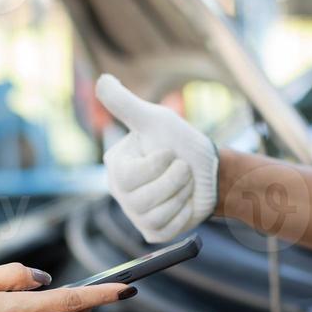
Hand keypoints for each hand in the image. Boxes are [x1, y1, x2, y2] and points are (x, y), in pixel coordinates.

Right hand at [96, 74, 218, 242]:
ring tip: (185, 183)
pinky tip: (184, 203)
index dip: (158, 165)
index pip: (129, 177)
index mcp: (116, 167)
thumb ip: (126, 104)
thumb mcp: (156, 119)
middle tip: (183, 168)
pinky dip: (182, 215)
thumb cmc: (182, 142)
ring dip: (180, 195)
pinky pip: (165, 229)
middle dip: (175, 180)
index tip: (170, 152)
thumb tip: (101, 80)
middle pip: (141, 200)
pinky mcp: (153, 231)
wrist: (210, 170)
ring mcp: (136, 214)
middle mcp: (121, 192)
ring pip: (155, 215)